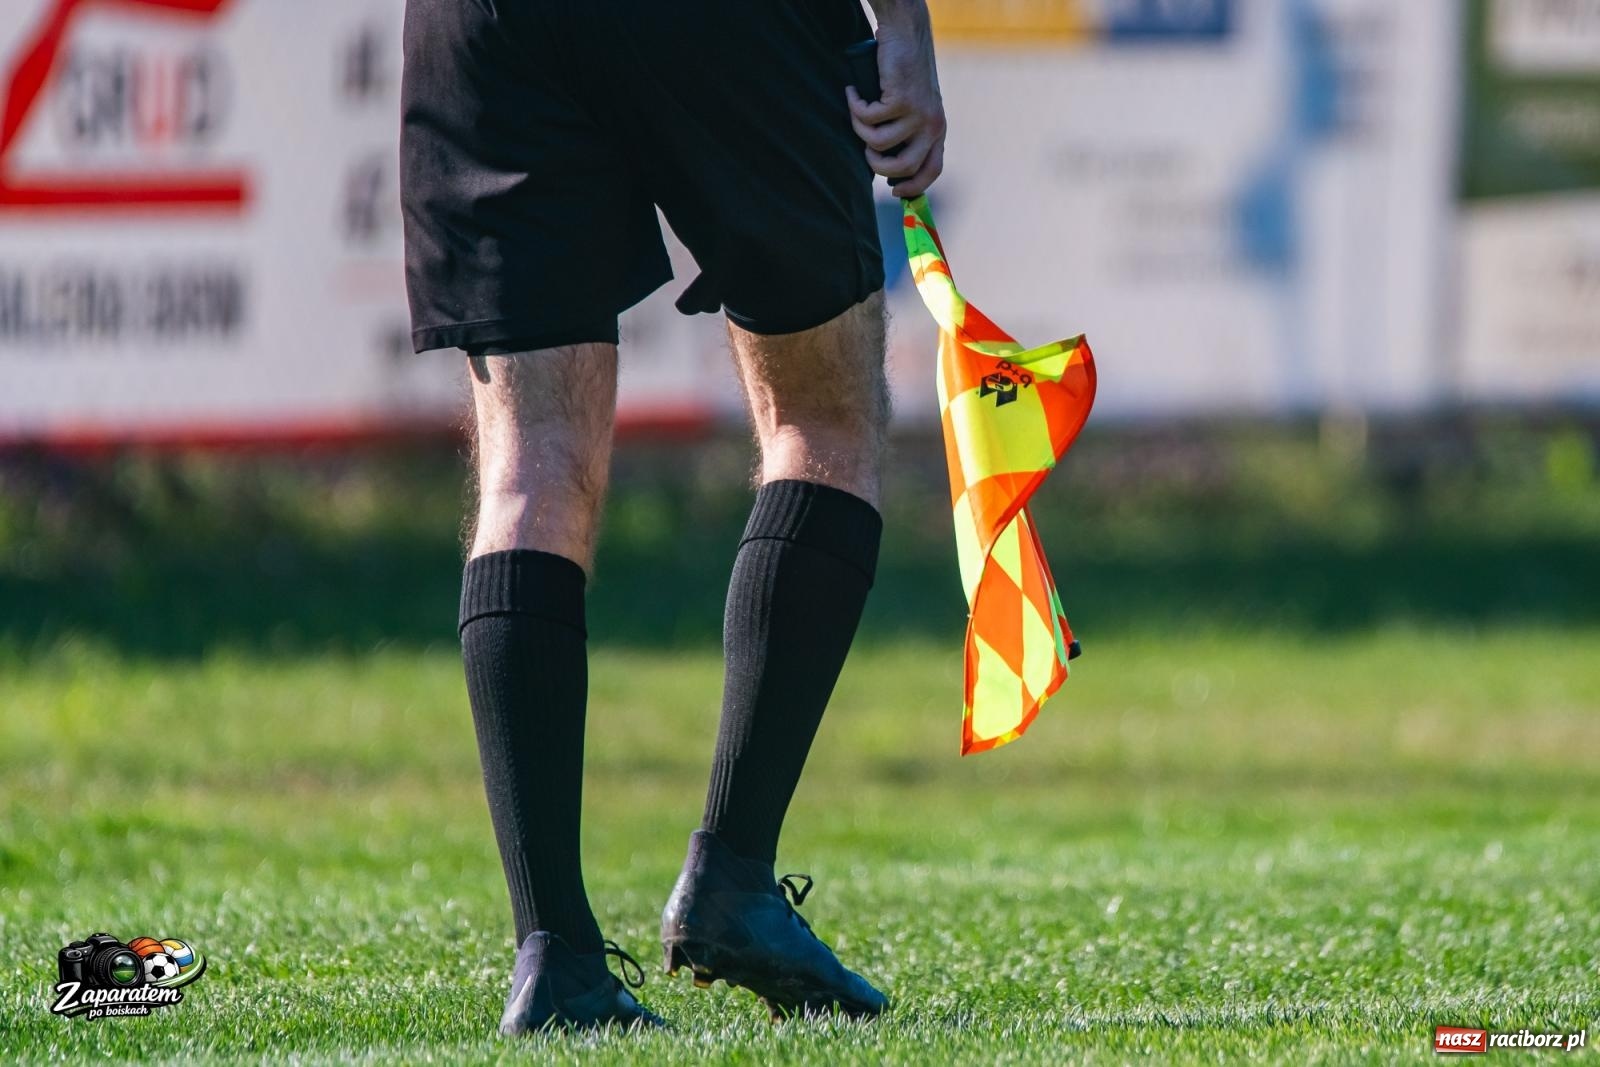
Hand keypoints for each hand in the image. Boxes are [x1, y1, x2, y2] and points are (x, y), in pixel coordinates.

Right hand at [848, 3, 945, 198]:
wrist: (905, 35)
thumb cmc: (904, 72)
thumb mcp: (912, 108)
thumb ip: (907, 134)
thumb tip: (890, 170)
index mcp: (937, 129)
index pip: (931, 171)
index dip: (912, 187)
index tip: (894, 191)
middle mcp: (932, 125)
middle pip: (903, 167)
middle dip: (877, 165)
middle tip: (865, 150)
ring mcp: (917, 113)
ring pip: (878, 143)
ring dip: (860, 130)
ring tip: (857, 112)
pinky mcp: (901, 100)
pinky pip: (868, 119)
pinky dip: (855, 107)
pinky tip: (853, 93)